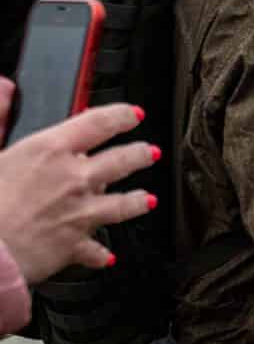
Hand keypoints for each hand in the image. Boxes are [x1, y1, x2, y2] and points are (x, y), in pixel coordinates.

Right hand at [0, 86, 157, 282]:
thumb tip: (4, 88)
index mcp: (50, 150)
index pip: (97, 124)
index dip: (121, 116)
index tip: (134, 114)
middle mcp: (73, 179)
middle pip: (120, 161)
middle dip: (139, 154)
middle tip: (149, 152)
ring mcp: (80, 212)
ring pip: (122, 204)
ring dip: (137, 201)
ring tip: (148, 199)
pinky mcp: (75, 244)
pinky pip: (95, 249)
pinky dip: (100, 253)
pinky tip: (107, 255)